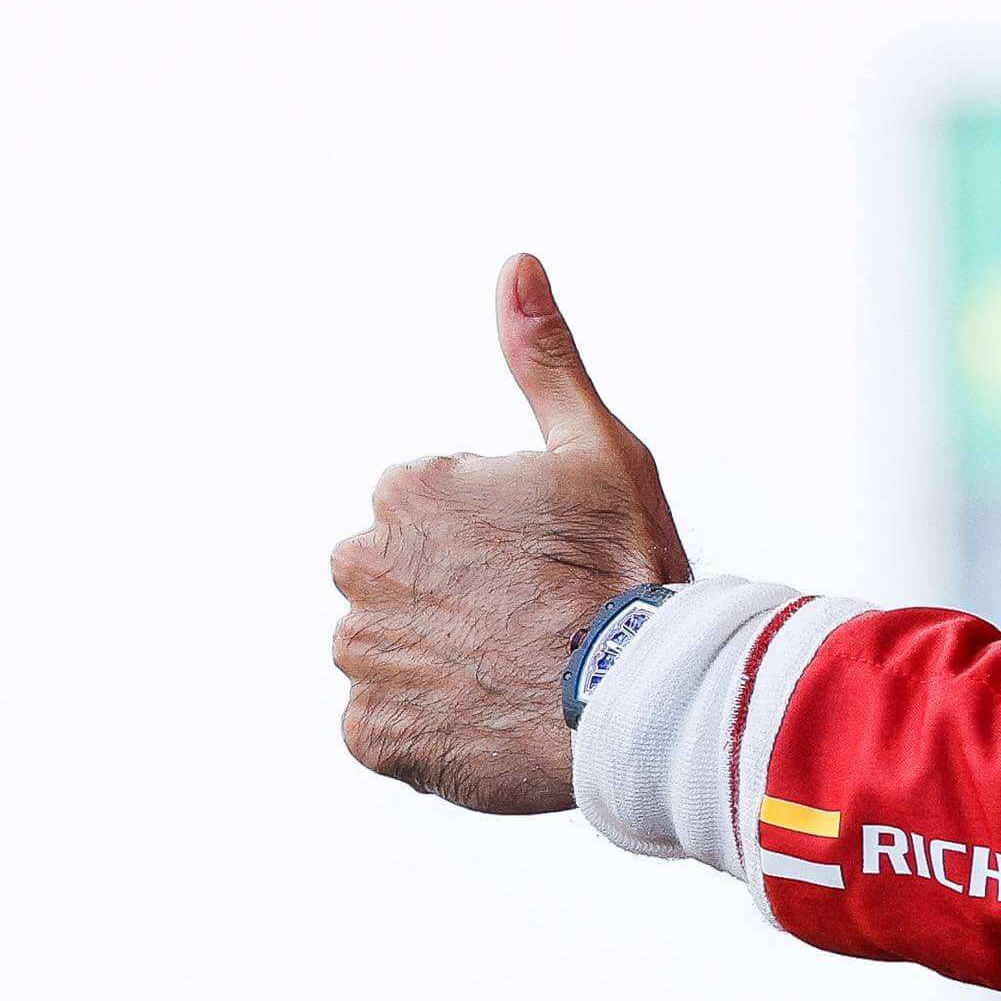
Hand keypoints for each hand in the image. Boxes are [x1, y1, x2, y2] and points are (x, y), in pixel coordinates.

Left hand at [332, 254, 689, 814]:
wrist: (639, 695)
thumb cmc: (625, 567)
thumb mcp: (598, 445)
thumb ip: (543, 356)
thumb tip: (516, 265)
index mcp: (406, 491)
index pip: (432, 512)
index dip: (497, 537)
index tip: (548, 560)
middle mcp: (360, 566)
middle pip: (399, 578)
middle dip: (451, 596)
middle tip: (534, 619)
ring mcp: (362, 656)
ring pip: (391, 651)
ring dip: (440, 662)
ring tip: (519, 672)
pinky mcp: (372, 736)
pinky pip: (388, 727)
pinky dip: (431, 727)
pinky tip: (494, 716)